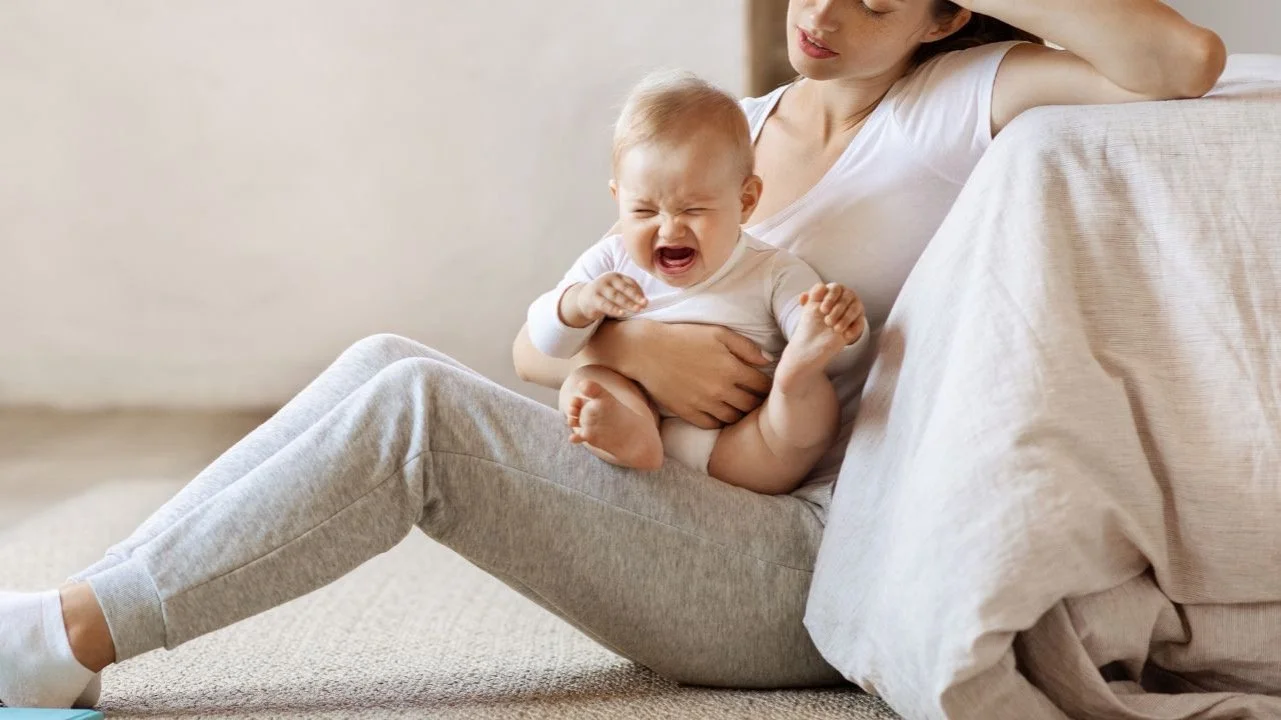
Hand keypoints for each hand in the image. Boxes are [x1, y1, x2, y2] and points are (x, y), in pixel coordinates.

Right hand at [563, 273, 647, 326]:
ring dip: (628, 303)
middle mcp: (608, 279)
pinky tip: (622, 313)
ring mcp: (600, 288)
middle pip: (624, 288)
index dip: (639, 291)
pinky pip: (605, 304)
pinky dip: (614, 309)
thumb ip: (629, 293)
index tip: (646, 301)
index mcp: (616, 276)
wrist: (584, 298)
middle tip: (645, 304)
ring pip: (616, 296)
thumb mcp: (617, 290)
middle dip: (635, 297)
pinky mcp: (593, 298)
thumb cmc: (606, 295)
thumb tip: (645, 302)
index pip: (630, 282)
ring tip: (637, 309)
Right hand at [605, 321, 772, 429]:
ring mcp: (704, 403)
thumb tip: (767, 360)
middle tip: (757, 399)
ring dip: (740, 413)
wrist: (647, 350)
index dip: (768, 386)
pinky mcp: (688, 412)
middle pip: (751, 405)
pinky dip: (720, 421)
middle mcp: (720, 389)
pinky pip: (712, 425)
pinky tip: (721, 412)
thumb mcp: (718, 333)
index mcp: (731, 368)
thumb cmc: (684, 337)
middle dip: (757, 402)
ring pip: (734, 418)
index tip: (767, 386)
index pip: (762, 385)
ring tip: (740, 406)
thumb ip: (746, 347)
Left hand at [800, 282, 865, 344]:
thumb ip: (807, 300)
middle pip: (846, 298)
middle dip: (837, 310)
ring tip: (836, 329)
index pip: (835, 288)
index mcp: (835, 289)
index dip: (829, 299)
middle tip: (828, 322)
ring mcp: (855, 307)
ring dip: (845, 319)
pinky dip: (853, 329)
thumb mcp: (810, 307)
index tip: (822, 310)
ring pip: (855, 309)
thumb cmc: (815, 316)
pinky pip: (860, 323)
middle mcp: (847, 295)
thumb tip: (803, 296)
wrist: (821, 334)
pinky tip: (846, 335)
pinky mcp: (859, 320)